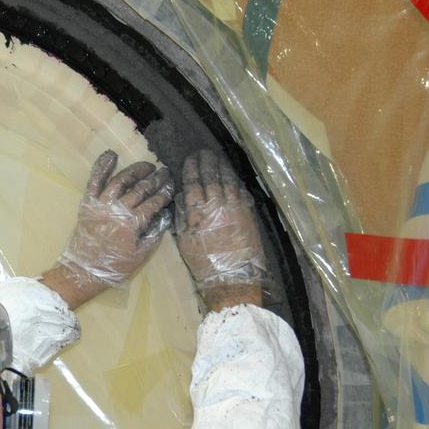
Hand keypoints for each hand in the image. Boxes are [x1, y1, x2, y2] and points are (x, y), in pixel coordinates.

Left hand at [56, 151, 173, 291]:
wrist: (83, 270)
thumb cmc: (114, 266)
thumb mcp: (140, 256)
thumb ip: (154, 233)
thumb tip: (165, 214)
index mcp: (131, 224)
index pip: (153, 203)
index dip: (165, 193)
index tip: (173, 185)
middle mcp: (116, 210)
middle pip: (139, 189)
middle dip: (155, 179)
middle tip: (165, 171)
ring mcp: (100, 204)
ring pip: (120, 181)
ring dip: (135, 171)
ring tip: (147, 165)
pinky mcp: (87, 203)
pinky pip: (94, 181)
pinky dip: (102, 166)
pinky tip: (112, 155)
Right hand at [175, 150, 269, 305]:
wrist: (231, 276)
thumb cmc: (203, 262)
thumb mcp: (184, 241)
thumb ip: (182, 217)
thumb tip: (181, 197)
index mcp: (196, 212)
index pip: (193, 183)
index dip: (192, 168)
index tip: (191, 158)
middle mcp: (215, 205)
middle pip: (211, 177)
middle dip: (207, 163)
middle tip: (204, 152)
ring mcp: (234, 207)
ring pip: (227, 181)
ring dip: (222, 167)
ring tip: (218, 158)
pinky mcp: (247, 213)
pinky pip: (240, 191)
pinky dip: (235, 181)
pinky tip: (232, 175)